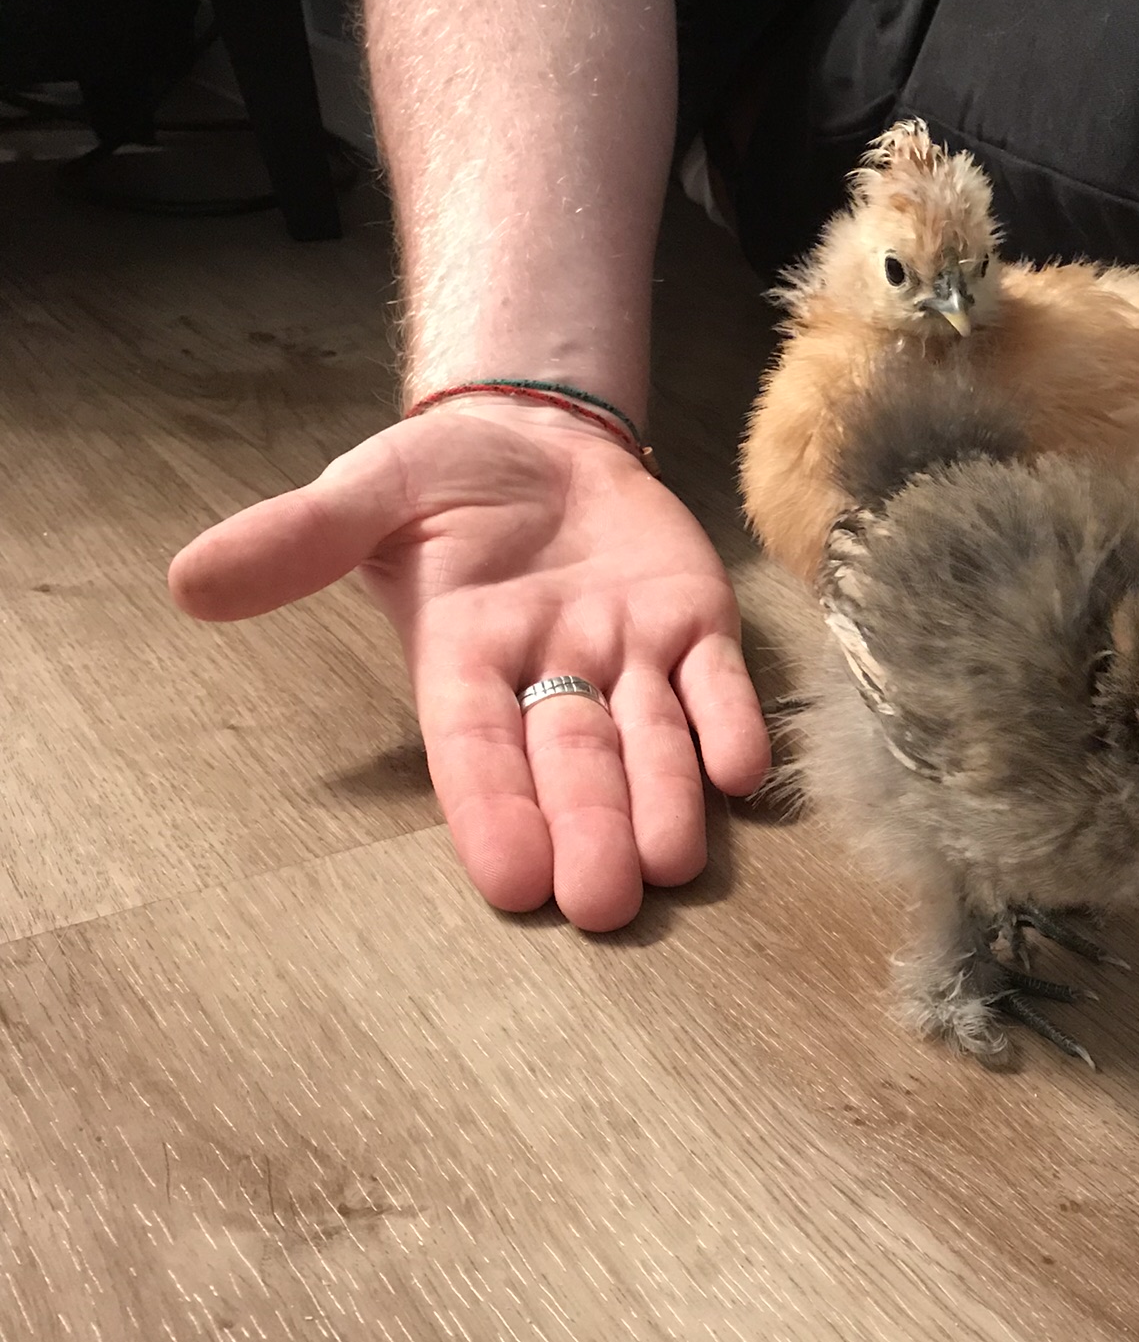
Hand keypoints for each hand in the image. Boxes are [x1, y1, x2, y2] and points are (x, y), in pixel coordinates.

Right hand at [169, 399, 770, 928]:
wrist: (543, 437)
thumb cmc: (448, 480)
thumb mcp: (370, 494)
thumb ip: (301, 537)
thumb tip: (190, 581)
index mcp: (463, 657)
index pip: (475, 745)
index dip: (492, 809)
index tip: (508, 880)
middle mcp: (551, 674)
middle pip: (572, 763)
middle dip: (589, 829)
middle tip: (604, 905)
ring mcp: (630, 653)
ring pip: (651, 739)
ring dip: (666, 798)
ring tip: (674, 864)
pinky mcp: (695, 622)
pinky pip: (717, 682)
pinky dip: (730, 723)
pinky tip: (746, 773)